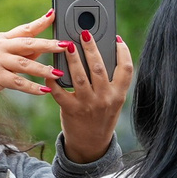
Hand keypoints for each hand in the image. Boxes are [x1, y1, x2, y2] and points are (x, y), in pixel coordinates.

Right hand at [0, 16, 69, 109]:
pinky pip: (17, 82)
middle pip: (28, 44)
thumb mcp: (2, 56)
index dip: (40, 22)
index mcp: (3, 39)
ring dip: (43, 69)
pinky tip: (44, 90)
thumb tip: (44, 48)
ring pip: (24, 64)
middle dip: (48, 44)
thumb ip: (22, 53)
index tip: (54, 14)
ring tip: (58, 73)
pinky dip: (32, 87)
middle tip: (66, 45)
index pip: (25, 29)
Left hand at [50, 26, 131, 165]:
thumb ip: (109, 82)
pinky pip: (60, 91)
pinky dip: (54, 79)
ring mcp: (88, 105)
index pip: (126, 69)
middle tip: (84, 33)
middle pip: (99, 68)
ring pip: (79, 76)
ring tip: (66, 44)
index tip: (116, 37)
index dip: (122, 52)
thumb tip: (99, 53)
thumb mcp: (113, 100)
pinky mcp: (71, 110)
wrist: (91, 145)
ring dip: (72, 59)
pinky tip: (50, 69)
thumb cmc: (101, 115)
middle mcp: (106, 99)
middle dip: (92, 48)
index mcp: (119, 94)